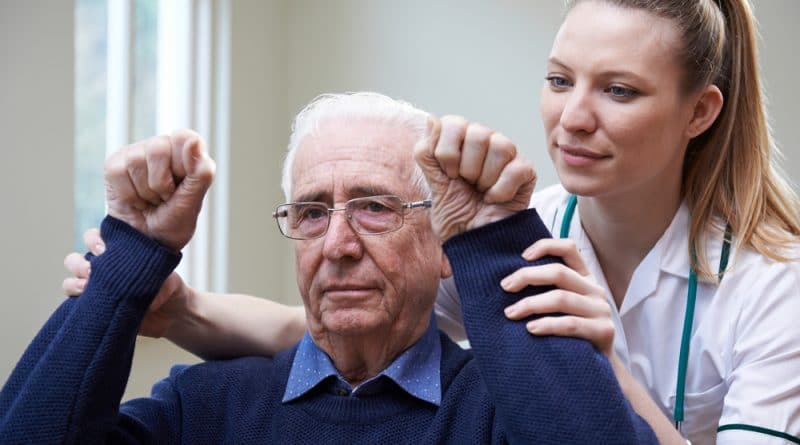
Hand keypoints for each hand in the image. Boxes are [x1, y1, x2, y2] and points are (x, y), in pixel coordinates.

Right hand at [62, 227, 192, 337]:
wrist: (171, 313)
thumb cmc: (167, 287)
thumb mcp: (167, 279)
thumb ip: (158, 282)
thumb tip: (146, 297)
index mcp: (116, 254)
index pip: (94, 239)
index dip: (93, 240)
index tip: (103, 249)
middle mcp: (102, 270)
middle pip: (74, 259)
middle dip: (79, 263)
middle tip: (93, 270)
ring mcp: (97, 289)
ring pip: (71, 281)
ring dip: (75, 283)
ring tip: (88, 288)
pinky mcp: (95, 308)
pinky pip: (74, 303)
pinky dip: (76, 301)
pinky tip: (86, 301)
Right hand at [104, 129, 214, 250]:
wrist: (147, 243)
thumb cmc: (174, 222)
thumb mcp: (193, 202)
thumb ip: (201, 172)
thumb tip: (194, 140)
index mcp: (187, 152)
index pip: (184, 138)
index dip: (183, 165)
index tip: (181, 186)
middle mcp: (162, 147)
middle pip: (158, 149)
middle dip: (162, 184)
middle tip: (165, 197)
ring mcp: (136, 154)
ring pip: (136, 161)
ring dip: (145, 192)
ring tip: (150, 200)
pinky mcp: (115, 165)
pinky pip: (117, 172)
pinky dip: (128, 195)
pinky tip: (135, 200)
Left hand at [414, 115, 535, 240]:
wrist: (475, 241)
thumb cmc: (455, 213)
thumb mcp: (433, 184)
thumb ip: (427, 152)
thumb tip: (431, 119)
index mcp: (460, 140)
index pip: (453, 123)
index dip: (447, 152)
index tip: (448, 174)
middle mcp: (484, 141)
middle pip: (477, 133)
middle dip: (466, 167)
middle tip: (466, 184)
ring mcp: (507, 155)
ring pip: (500, 146)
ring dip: (485, 178)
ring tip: (481, 191)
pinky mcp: (526, 171)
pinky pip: (515, 169)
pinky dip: (501, 191)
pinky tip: (495, 199)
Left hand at [500, 238, 615, 356]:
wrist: (598, 368)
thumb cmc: (571, 335)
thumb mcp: (562, 308)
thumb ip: (547, 290)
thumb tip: (508, 281)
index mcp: (585, 278)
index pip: (569, 249)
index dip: (546, 246)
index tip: (522, 256)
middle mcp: (595, 290)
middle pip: (559, 272)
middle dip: (527, 277)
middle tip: (505, 287)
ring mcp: (601, 310)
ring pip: (561, 298)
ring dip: (531, 304)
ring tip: (510, 313)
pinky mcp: (604, 331)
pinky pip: (570, 324)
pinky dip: (548, 325)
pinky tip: (530, 329)